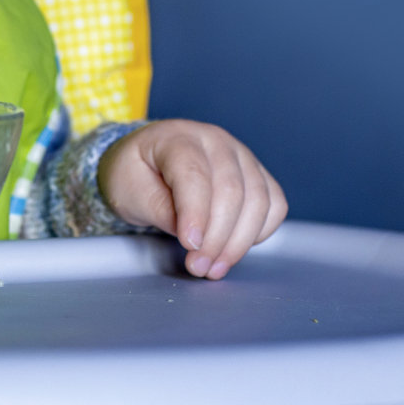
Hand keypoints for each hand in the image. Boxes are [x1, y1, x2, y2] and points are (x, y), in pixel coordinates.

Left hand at [97, 119, 286, 279]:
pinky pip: (274, 205)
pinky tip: (233, 247)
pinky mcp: (257, 174)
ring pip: (258, 201)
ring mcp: (241, 155)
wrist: (146, 162)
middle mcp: (216, 141)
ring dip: (239, 242)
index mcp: (178, 137)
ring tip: (214, 267)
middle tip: (198, 267)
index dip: (195, 213)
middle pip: (231, 191)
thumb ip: (158, 209)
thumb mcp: (129, 190)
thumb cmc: (135, 174)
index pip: (194, 174)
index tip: (189, 246)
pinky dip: (259, 232)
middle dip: (216, 238)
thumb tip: (192, 236)